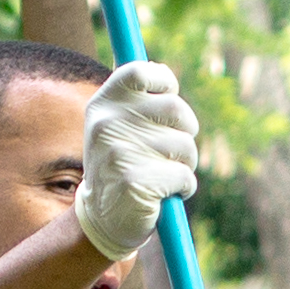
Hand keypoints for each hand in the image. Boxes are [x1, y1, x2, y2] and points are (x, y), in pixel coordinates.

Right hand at [76, 62, 201, 263]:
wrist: (104, 217)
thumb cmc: (122, 165)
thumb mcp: (119, 126)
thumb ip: (139, 100)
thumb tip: (163, 70)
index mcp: (103, 104)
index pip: (142, 72)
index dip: (166, 83)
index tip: (168, 100)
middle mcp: (107, 124)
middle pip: (177, 108)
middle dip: (184, 132)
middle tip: (168, 151)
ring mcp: (120, 152)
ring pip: (186, 145)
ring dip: (185, 164)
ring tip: (162, 175)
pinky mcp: (136, 181)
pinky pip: (185, 176)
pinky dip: (184, 187)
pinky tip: (163, 195)